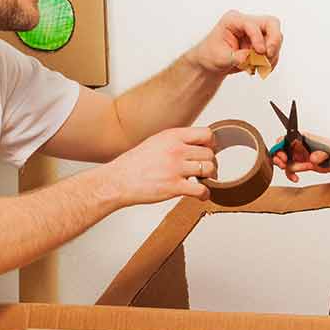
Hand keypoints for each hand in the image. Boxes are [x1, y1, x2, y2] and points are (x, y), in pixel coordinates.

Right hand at [101, 126, 216, 205]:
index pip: (206, 134)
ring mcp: (175, 168)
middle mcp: (175, 149)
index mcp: (172, 136)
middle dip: (210, 163)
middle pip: (210, 154)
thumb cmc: (134, 164)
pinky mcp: (174, 187)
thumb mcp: (156, 142)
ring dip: (209, 177)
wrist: (118, 181)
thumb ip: (176, 141)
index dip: (211, 144)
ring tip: (202, 181)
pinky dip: (205, 194)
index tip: (208, 151)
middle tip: (204, 170)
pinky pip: (201, 190)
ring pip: (209, 170)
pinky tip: (200, 195)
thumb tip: (196, 144)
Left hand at [185, 10, 283, 74]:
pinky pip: (274, 50)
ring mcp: (256, 33)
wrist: (211, 63)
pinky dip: (271, 61)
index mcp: (233, 20)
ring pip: (276, 37)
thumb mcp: (220, 58)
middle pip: (271, 23)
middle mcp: (247, 23)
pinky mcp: (261, 43)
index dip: (258, 38)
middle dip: (274, 40)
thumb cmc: (211, 55)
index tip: (260, 52)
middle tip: (269, 55)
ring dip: (272, 54)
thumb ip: (235, 57)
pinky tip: (262, 69)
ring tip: (260, 67)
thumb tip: (248, 57)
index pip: (252, 24)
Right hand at [271, 134, 329, 182]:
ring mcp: (297, 155)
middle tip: (284, 165)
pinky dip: (290, 175)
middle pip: (280, 150)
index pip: (284, 139)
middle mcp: (297, 146)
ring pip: (284, 162)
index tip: (283, 157)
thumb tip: (312, 158)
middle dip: (279, 159)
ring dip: (290, 168)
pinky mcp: (298, 164)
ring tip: (301, 171)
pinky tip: (296, 178)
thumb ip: (319, 154)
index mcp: (301, 138)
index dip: (280, 148)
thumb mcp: (326, 152)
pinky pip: (289, 169)